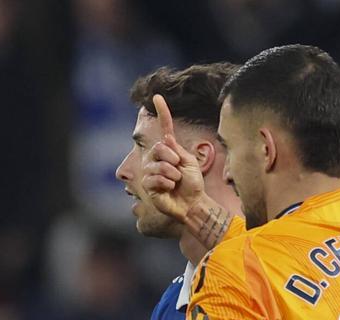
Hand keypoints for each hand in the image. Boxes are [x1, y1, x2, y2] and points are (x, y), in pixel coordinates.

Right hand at [140, 94, 206, 223]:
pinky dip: (167, 184)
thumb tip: (166, 137)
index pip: (164, 128)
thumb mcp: (188, 161)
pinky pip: (156, 179)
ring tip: (175, 183)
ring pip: (159, 166)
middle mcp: (155, 158)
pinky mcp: (147, 185)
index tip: (157, 96)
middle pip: (159, 148)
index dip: (162, 112)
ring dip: (173, 175)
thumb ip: (176, 149)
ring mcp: (150, 171)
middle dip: (173, 160)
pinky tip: (169, 189)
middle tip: (179, 172)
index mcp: (168, 150)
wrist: (192, 203)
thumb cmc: (192, 183)